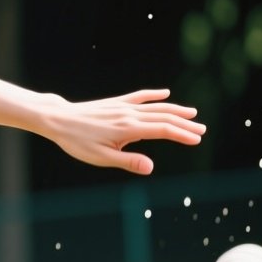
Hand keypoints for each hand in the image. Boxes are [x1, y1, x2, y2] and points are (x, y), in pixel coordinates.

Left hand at [44, 89, 204, 174]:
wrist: (59, 120)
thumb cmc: (77, 142)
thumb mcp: (101, 157)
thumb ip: (128, 162)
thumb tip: (151, 168)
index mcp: (128, 129)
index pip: (163, 130)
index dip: (181, 135)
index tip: (197, 140)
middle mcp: (129, 114)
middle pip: (164, 117)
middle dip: (185, 124)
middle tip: (202, 130)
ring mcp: (123, 106)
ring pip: (155, 106)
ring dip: (176, 110)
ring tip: (193, 113)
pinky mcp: (115, 103)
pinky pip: (139, 96)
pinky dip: (154, 95)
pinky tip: (166, 94)